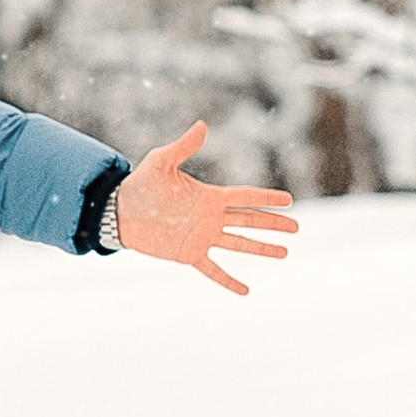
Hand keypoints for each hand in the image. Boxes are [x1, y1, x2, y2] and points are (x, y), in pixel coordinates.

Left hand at [115, 120, 295, 295]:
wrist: (119, 211)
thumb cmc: (140, 184)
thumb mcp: (161, 162)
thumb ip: (183, 147)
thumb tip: (202, 125)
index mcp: (208, 196)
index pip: (244, 197)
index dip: (266, 199)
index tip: (288, 200)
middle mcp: (210, 217)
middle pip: (249, 221)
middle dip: (272, 224)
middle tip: (296, 228)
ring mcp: (202, 237)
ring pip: (239, 244)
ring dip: (261, 249)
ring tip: (284, 253)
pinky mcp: (189, 254)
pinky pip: (213, 270)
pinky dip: (228, 281)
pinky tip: (246, 291)